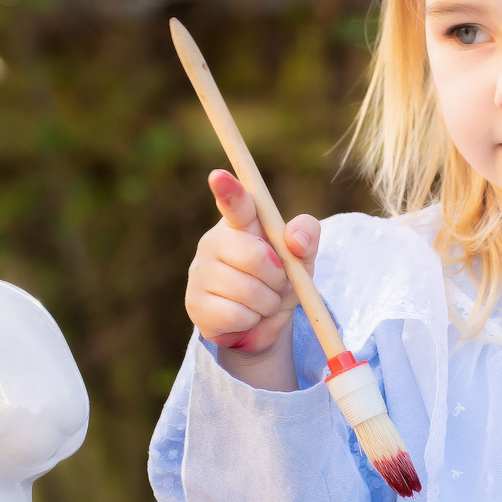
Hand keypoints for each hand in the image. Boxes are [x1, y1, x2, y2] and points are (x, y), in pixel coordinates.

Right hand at [183, 169, 319, 384]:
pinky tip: (246, 316)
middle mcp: (214, 242)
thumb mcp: (302, 258)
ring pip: (248, 291)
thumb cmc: (280, 281)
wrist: (263, 326)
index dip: (229, 190)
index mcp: (240, 224)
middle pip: (256, 255)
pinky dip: (251, 320)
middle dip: (278, 276)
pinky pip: (236, 315)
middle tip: (278, 282)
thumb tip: (295, 241)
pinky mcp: (195, 304)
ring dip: (268, 303)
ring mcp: (200, 273)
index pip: (236, 203)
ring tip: (262, 301)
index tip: (218, 175)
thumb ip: (306, 237)